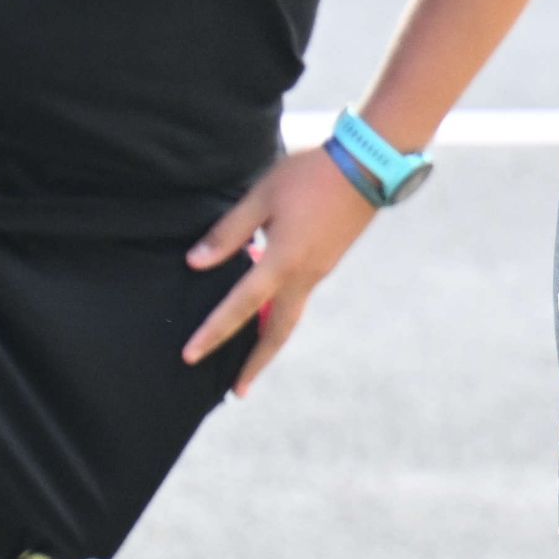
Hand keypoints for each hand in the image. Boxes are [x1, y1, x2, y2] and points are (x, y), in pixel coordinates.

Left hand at [181, 145, 379, 395]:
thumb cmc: (310, 175)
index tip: (190, 356)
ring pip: (290, 318)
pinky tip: (268, 314)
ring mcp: (320, 272)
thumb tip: (196, 262)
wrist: (368, 167)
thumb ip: (228, 231)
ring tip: (249, 361)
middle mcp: (304, 276)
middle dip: (255, 364)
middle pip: (277, 333)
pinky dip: (280, 317)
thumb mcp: (261, 196)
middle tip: (237, 392)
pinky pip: (299, 299)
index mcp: (283, 262)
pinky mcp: (327, 262)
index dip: (213, 332)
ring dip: (268, 343)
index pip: (241, 306)